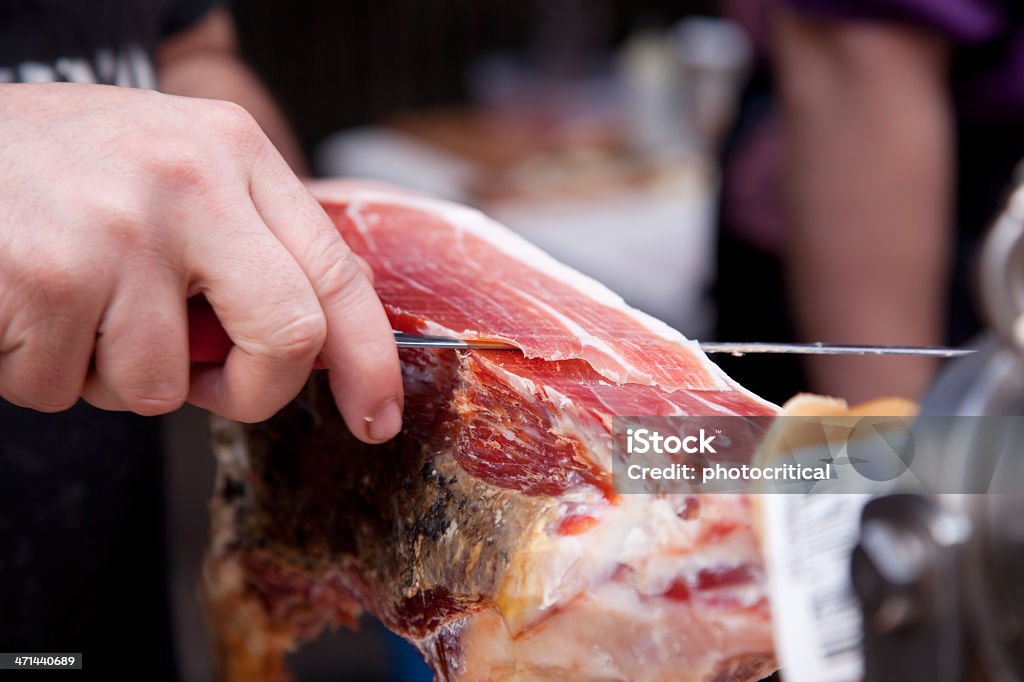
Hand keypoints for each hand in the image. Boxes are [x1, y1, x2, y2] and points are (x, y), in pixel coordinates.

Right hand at [0, 83, 402, 441]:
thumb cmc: (66, 167)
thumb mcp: (177, 167)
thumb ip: (247, 241)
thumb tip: (307, 342)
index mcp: (235, 153)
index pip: (337, 272)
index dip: (369, 359)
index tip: (375, 416)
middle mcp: (190, 183)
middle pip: (289, 337)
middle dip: (254, 392)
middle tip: (211, 387)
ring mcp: (120, 231)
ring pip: (162, 387)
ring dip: (115, 376)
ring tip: (74, 306)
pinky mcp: (46, 279)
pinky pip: (68, 391)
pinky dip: (44, 372)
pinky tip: (25, 307)